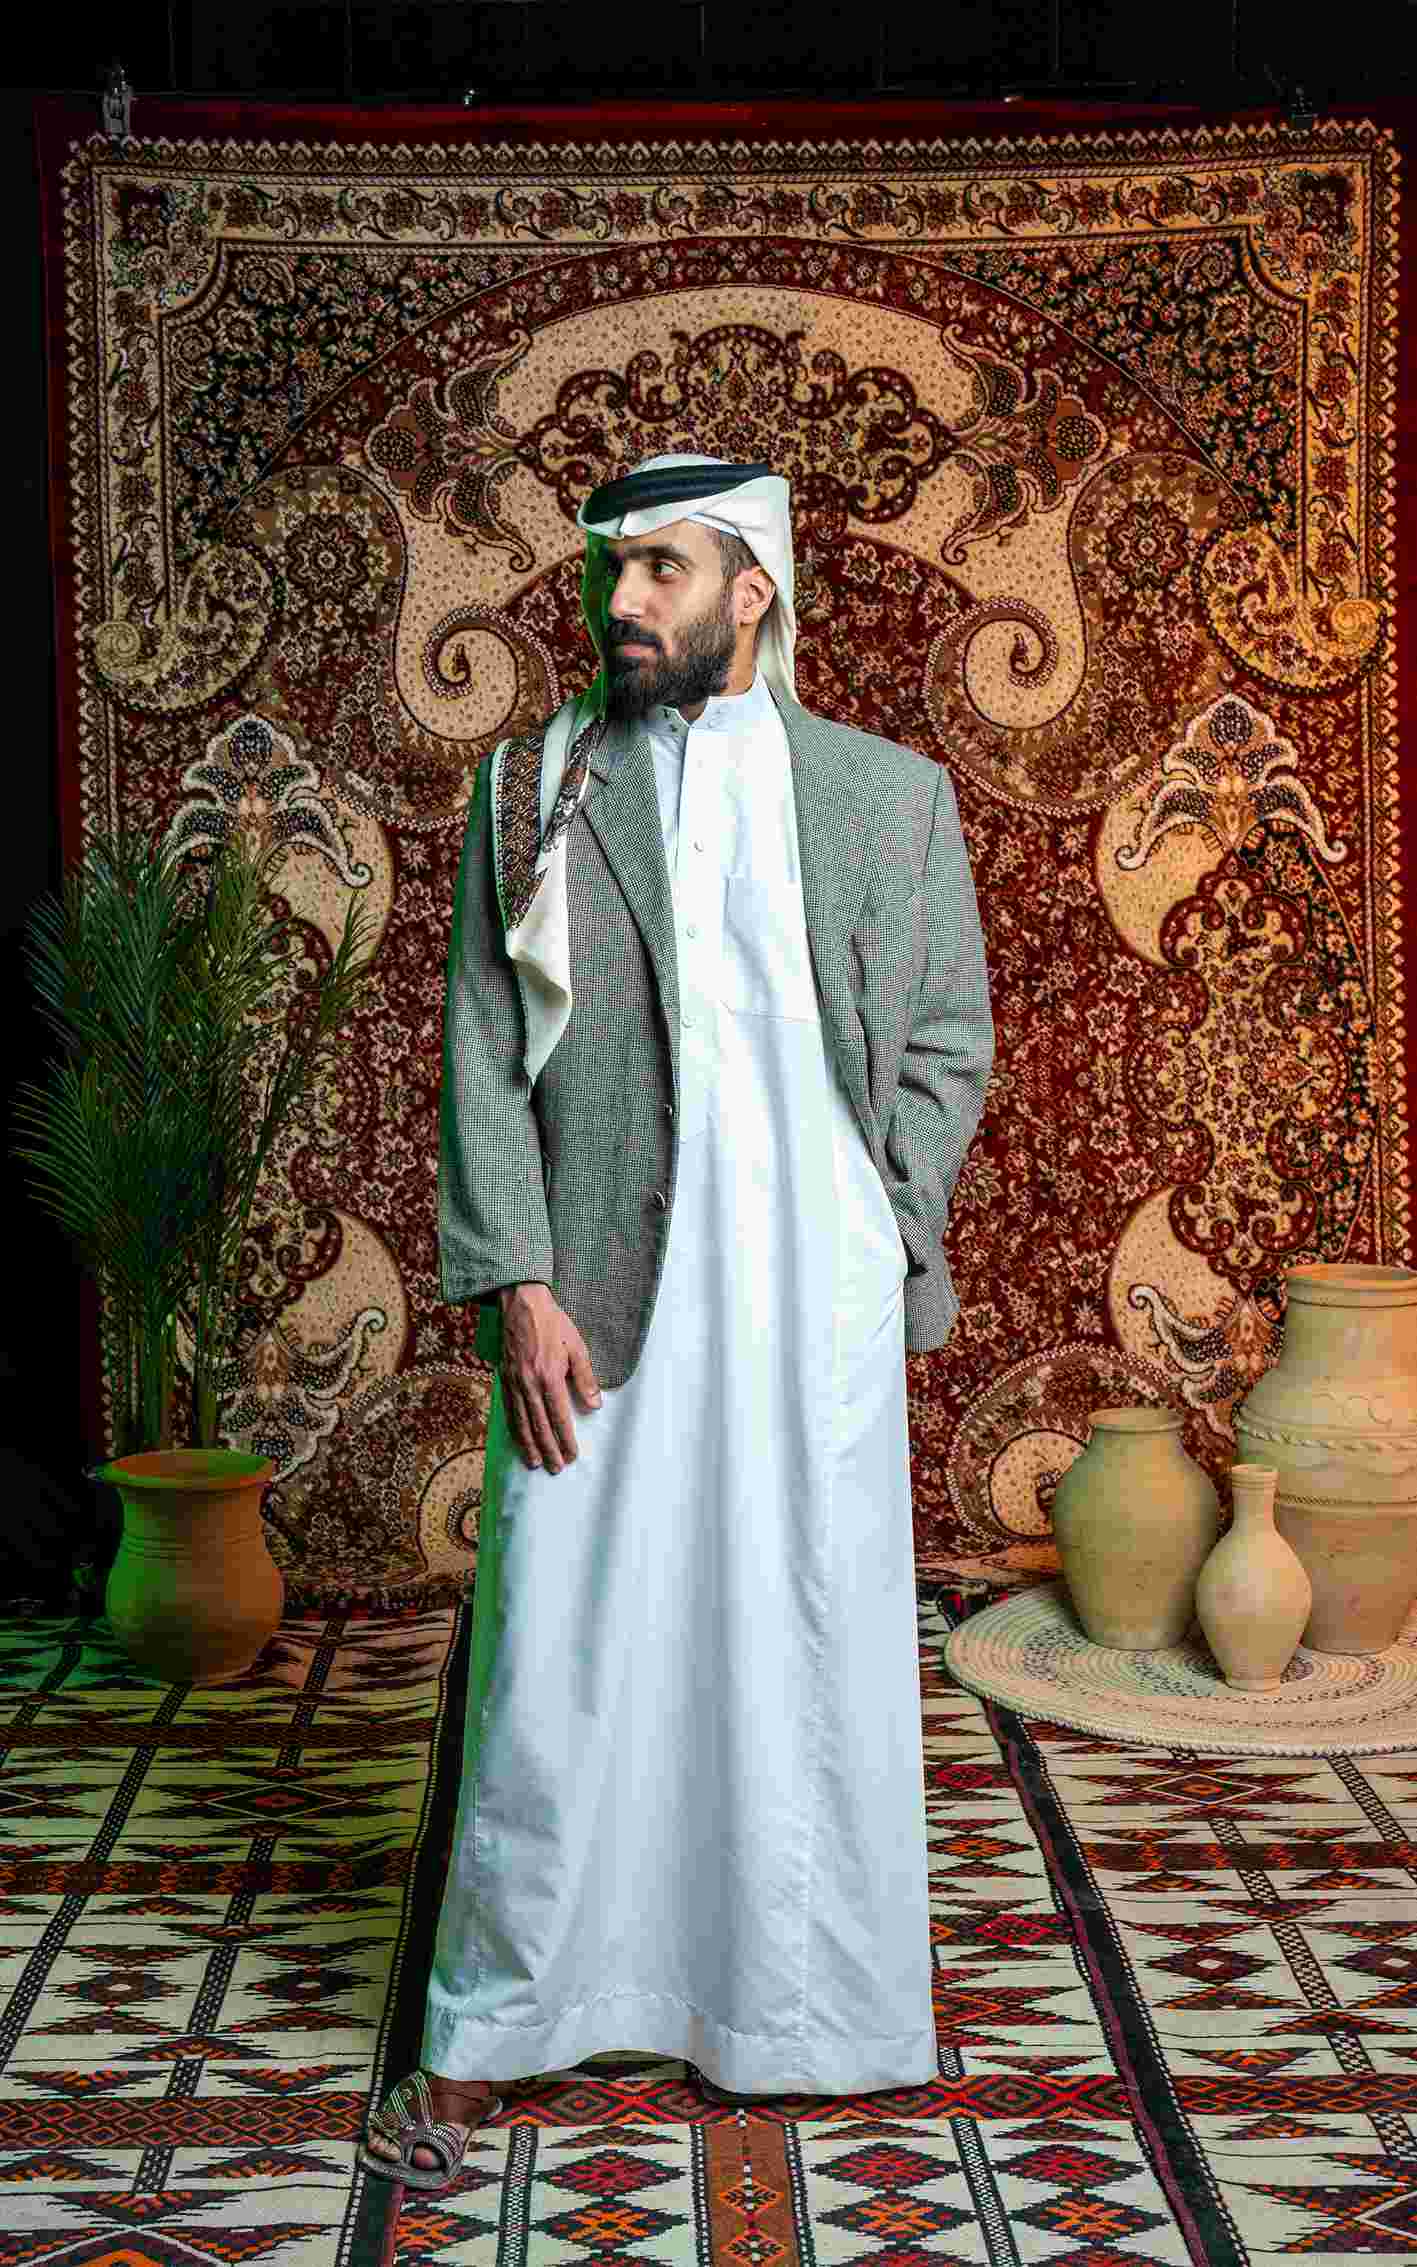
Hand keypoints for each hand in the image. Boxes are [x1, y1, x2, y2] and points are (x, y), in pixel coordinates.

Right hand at [500, 1284, 601, 1472]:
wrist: (522, 1304)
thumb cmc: (554, 1324)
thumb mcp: (577, 1347)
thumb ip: (585, 1378)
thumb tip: (595, 1405)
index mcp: (549, 1376)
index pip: (559, 1416)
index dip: (566, 1439)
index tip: (572, 1455)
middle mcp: (528, 1383)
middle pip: (539, 1425)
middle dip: (549, 1449)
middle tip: (557, 1468)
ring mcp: (513, 1382)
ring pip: (521, 1422)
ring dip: (529, 1445)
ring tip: (536, 1464)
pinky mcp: (504, 1379)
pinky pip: (509, 1410)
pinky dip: (514, 1429)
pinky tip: (519, 1440)